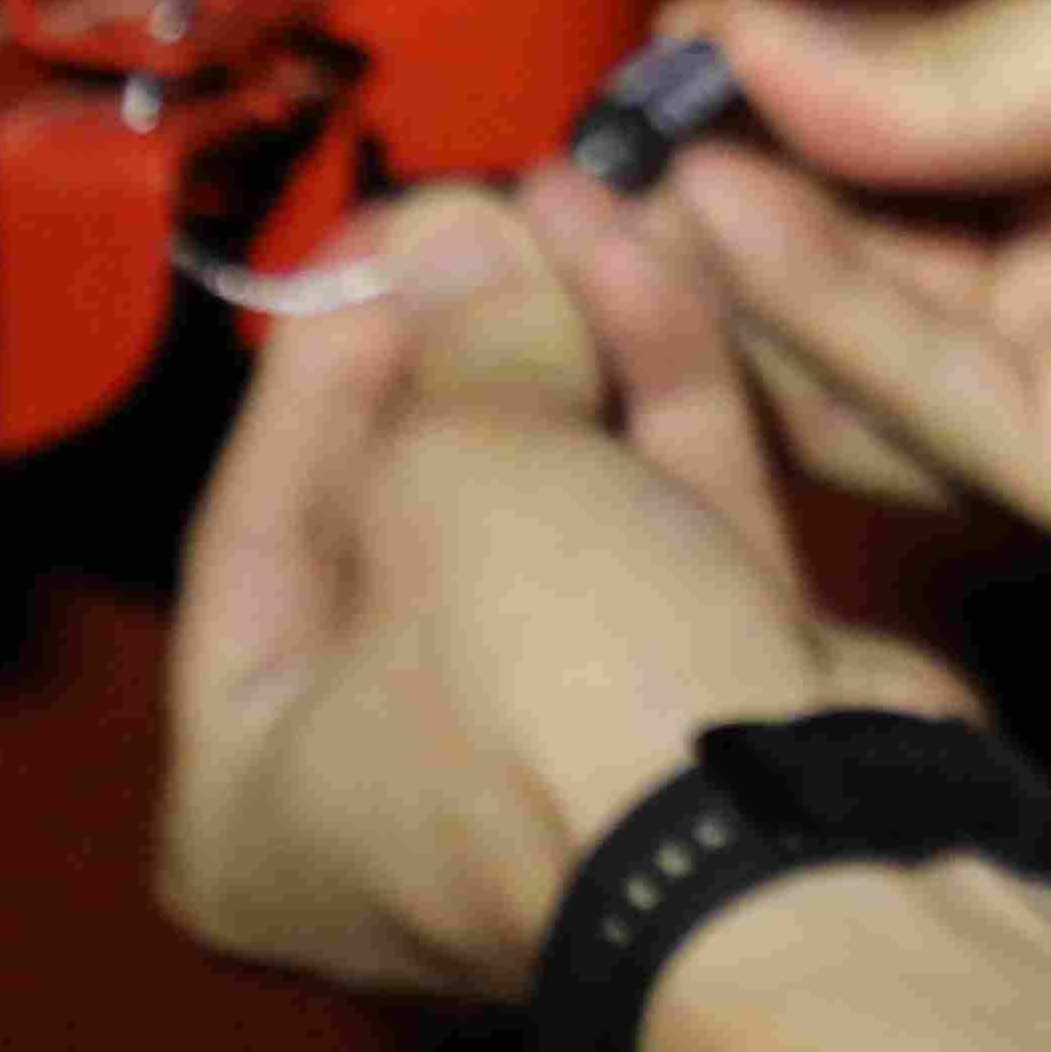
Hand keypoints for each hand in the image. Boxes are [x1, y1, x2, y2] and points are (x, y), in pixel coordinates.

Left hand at [160, 175, 973, 1006]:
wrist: (798, 855)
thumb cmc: (557, 702)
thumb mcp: (464, 483)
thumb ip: (454, 339)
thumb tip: (447, 225)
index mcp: (253, 793)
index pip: (252, 527)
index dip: (317, 357)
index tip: (374, 230)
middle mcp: (390, 783)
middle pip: (410, 513)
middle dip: (463, 341)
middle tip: (488, 206)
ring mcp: (556, 740)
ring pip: (551, 507)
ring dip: (570, 347)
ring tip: (583, 196)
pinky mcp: (695, 697)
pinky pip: (656, 526)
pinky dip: (660, 403)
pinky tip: (659, 260)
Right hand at [665, 0, 1050, 597]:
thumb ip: (952, 62)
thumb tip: (748, 45)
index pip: (867, 134)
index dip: (752, 108)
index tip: (642, 70)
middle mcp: (1045, 268)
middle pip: (828, 252)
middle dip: (707, 201)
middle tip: (582, 146)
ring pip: (841, 338)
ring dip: (732, 260)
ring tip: (634, 175)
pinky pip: (913, 397)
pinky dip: (815, 314)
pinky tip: (739, 222)